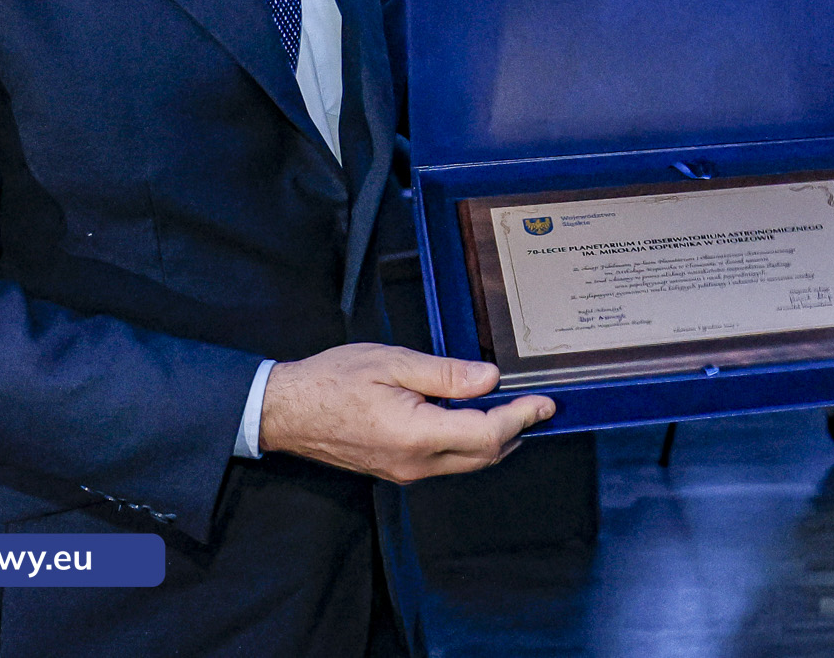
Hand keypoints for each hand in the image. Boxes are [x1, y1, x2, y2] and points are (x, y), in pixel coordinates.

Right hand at [259, 343, 554, 484]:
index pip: (488, 433)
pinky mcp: (398, 470)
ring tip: (512, 409)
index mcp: (417, 434)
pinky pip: (446, 463)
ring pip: (467, 463)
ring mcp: (406, 471)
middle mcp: (416, 463)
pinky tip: (471, 418)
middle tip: (536, 404)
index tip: (545, 402)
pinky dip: (469, 443)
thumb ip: (445, 374)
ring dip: (495, 439)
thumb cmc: (333, 381)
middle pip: (485, 455)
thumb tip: (489, 379)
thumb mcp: (392, 362)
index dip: (522, 417)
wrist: (287, 411)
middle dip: (516, 430)